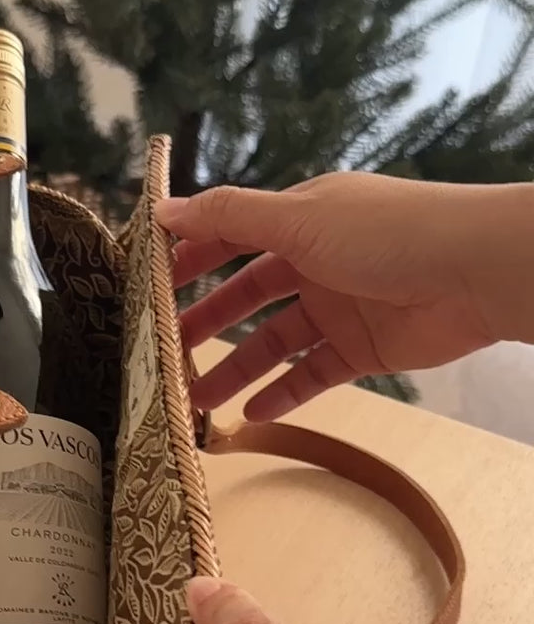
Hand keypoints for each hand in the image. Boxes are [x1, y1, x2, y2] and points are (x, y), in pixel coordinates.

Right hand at [156, 174, 532, 421]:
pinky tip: (251, 413)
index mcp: (301, 219)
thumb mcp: (298, 217)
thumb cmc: (388, 232)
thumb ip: (230, 217)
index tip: (149, 283)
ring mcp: (340, 307)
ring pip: (274, 342)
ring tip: (194, 398)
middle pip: (248, 296)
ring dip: (236, 368)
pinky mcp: (364, 349)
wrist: (474, 272)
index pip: (232, 236)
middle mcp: (317, 260)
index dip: (190, 257)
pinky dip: (282, 393)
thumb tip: (164, 210)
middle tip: (164, 352)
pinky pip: (313, 375)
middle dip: (206, 323)